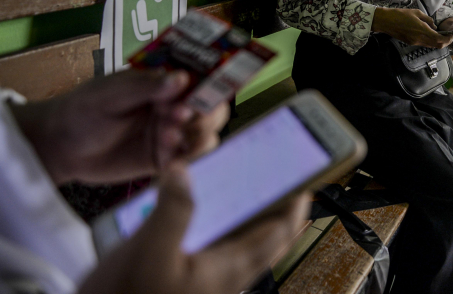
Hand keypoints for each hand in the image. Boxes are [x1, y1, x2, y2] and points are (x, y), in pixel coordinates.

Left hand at [12, 70, 228, 184]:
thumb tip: (182, 78)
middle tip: (181, 118)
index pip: (200, 80)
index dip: (208, 86)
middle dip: (206, 114)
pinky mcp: (165, 161)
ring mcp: (172, 134)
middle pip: (211, 109)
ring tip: (169, 139)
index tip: (197, 95)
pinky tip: (171, 161)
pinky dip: (189, 161)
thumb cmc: (83, 111)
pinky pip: (189, 160)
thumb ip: (146, 87)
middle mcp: (174, 107)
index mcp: (164, 84)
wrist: (60, 149)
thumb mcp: (111, 94)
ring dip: (197, 137)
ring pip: (206, 135)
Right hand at [78, 165, 309, 293]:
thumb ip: (173, 209)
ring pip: (238, 241)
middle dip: (273, 204)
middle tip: (272, 173)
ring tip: (236, 181)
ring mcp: (205, 281)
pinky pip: (213, 248)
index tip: (302, 176)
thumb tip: (185, 171)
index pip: (279, 232)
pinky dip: (214, 224)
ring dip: (243, 212)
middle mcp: (224, 276)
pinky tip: (194, 207)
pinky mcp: (184, 282)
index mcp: (229, 269)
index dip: (295, 203)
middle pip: (264, 236)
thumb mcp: (149, 251)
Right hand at [372, 7, 452, 47]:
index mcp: (422, 31)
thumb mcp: (417, 13)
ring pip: (431, 46)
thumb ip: (428, 20)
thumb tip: (434, 26)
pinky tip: (431, 35)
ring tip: (442, 36)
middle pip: (437, 45)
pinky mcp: (411, 43)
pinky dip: (431, 41)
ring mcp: (415, 42)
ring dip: (438, 42)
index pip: (440, 39)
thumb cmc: (400, 15)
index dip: (448, 39)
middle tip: (450, 37)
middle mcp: (420, 39)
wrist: (386, 22)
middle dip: (446, 42)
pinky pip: (425, 44)